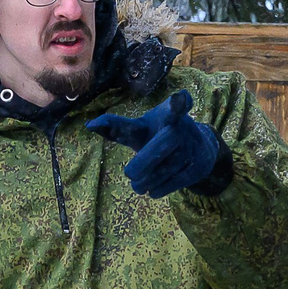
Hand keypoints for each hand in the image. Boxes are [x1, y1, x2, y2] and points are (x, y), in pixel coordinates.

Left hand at [86, 89, 224, 197]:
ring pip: (168, 167)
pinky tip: (151, 190)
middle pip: (163, 144)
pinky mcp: (198, 167)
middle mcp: (183, 128)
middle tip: (129, 174)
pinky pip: (177, 181)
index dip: (179, 102)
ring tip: (137, 186)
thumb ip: (117, 127)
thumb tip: (89, 125)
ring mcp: (193, 148)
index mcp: (169, 114)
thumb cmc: (159, 136)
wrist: (198, 150)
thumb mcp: (140, 129)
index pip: (177, 105)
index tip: (180, 98)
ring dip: (148, 180)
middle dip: (144, 162)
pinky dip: (160, 189)